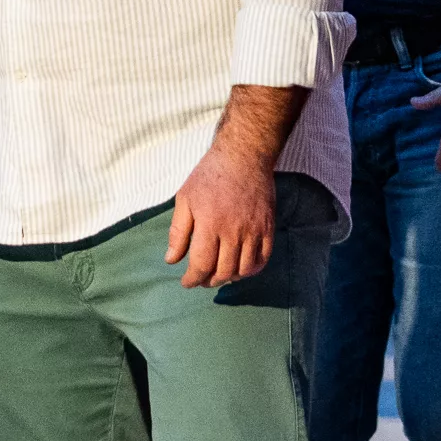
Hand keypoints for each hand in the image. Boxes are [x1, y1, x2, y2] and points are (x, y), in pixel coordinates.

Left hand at [166, 145, 274, 287]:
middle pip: (223, 271)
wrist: (244, 158)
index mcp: (209, 225)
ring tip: (218, 275)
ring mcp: (254, 231)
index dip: (192, 279)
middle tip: (201, 280)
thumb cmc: (209, 177)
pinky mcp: (268, 228)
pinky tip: (240, 268)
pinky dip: (251, 269)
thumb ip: (178, 232)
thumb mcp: (184, 199)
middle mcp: (233, 231)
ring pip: (244, 269)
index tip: (187, 283)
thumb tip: (172, 260)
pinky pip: (263, 258)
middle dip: (209, 281)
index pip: (201, 264)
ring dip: (229, 277)